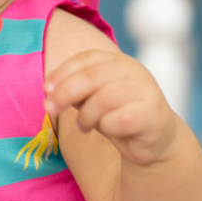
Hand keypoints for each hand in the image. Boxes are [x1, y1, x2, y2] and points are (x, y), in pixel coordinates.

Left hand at [43, 50, 177, 166]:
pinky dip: (105, 127)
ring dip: (86, 116)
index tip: (47, 88)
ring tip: (83, 127)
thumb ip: (76, 92)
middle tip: (50, 108)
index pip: (86, 59)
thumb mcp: (93, 100)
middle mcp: (134, 70)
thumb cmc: (118, 116)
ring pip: (103, 98)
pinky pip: (119, 119)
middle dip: (65, 92)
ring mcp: (146, 91)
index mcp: (117, 61)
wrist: (154, 141)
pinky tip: (105, 131)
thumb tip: (51, 92)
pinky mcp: (153, 114)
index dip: (63, 72)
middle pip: (91, 76)